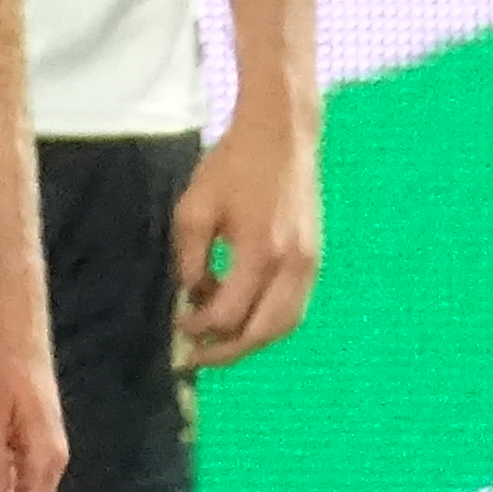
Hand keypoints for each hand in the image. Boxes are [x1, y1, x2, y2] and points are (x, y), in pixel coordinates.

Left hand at [171, 100, 321, 369]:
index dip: (199, 326)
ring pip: (284, 325)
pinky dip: (269, 322)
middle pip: (262, 332)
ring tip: (220, 343)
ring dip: (251, 341)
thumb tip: (193, 296)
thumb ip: (191, 259)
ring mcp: (309, 264)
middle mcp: (292, 265)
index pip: (228, 314)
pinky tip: (244, 317)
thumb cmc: (232, 166)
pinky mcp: (315, 258)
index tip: (178, 321)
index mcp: (260, 252)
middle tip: (197, 356)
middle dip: (226, 351)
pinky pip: (294, 306)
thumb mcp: (194, 209)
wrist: (281, 135)